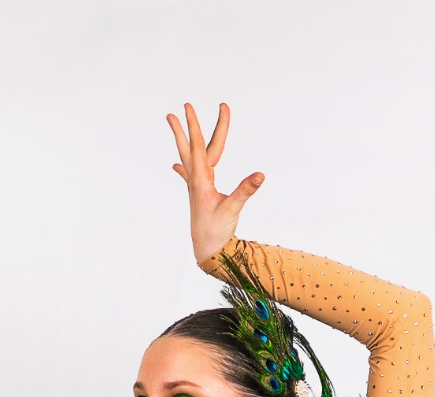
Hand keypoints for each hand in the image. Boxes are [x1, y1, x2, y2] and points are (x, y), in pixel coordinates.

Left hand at [166, 101, 263, 265]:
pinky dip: (184, 167)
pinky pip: (190, 175)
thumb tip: (261, 174)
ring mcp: (196, 187)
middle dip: (189, 125)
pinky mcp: (199, 195)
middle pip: (194, 146)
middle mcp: (196, 180)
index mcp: (201, 180)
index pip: (198, 146)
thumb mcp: (233, 210)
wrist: (207, 253)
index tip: (188, 106)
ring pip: (191, 156)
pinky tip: (176, 165)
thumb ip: (246, 190)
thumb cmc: (216, 233)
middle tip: (183, 105)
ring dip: (184, 138)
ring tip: (173, 122)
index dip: (194, 125)